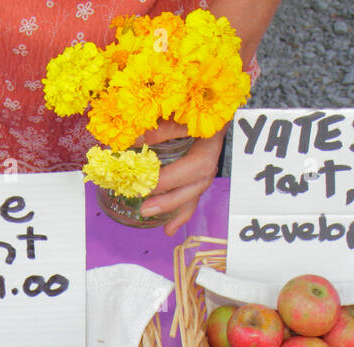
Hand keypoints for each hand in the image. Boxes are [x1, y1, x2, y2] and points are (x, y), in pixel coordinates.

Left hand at [136, 120, 224, 236]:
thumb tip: (136, 140)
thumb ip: (162, 128)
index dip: (167, 174)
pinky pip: (191, 199)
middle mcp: (210, 163)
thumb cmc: (198, 109)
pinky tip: (169, 230)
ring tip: (157, 223)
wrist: (217, 111)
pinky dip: (181, 215)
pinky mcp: (199, 179)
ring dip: (174, 210)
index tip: (144, 176)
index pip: (189, 165)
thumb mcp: (182, 114)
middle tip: (145, 208)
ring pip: (191, 195)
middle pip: (192, 186)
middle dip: (168, 199)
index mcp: (208, 146)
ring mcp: (206, 173)